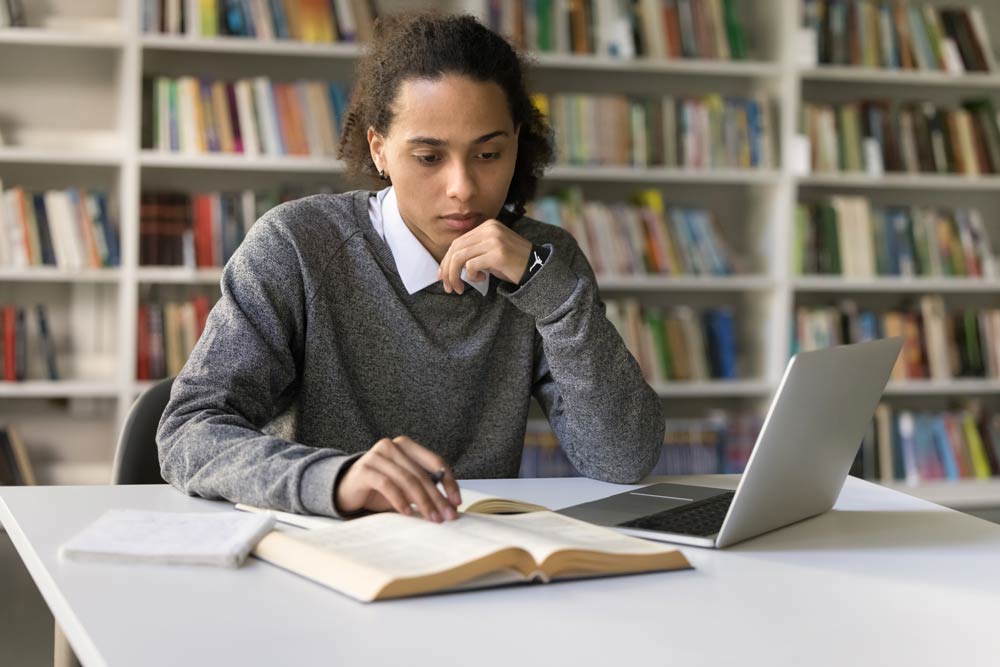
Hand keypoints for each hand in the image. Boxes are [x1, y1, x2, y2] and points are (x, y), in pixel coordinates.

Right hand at [335, 436, 461, 521]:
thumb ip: (424, 487)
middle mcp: (392, 446)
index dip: (448, 482)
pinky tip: (408, 513)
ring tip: (431, 518)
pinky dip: (400, 500)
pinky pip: (388, 485)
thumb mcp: (406, 486)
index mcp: (407, 445)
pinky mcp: (364, 469)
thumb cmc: (379, 487)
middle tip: (447, 516)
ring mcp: (377, 455)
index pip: (435, 461)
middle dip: (437, 497)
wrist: (346, 489)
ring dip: (422, 502)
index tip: (457, 501)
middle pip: (422, 474)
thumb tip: (450, 506)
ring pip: (407, 480)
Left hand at [437, 219, 531, 293]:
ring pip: (460, 257)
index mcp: (487, 226)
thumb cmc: (512, 264)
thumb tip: (446, 266)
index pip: (458, 242)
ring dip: (454, 276)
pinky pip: (471, 265)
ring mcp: (494, 240)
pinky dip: (471, 276)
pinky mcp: (497, 254)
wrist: (537, 268)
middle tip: (448, 287)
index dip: (446, 260)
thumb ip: (472, 252)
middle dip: (447, 270)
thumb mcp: (490, 252)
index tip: (442, 276)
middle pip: (456, 249)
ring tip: (458, 288)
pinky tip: (481, 279)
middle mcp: (490, 229)